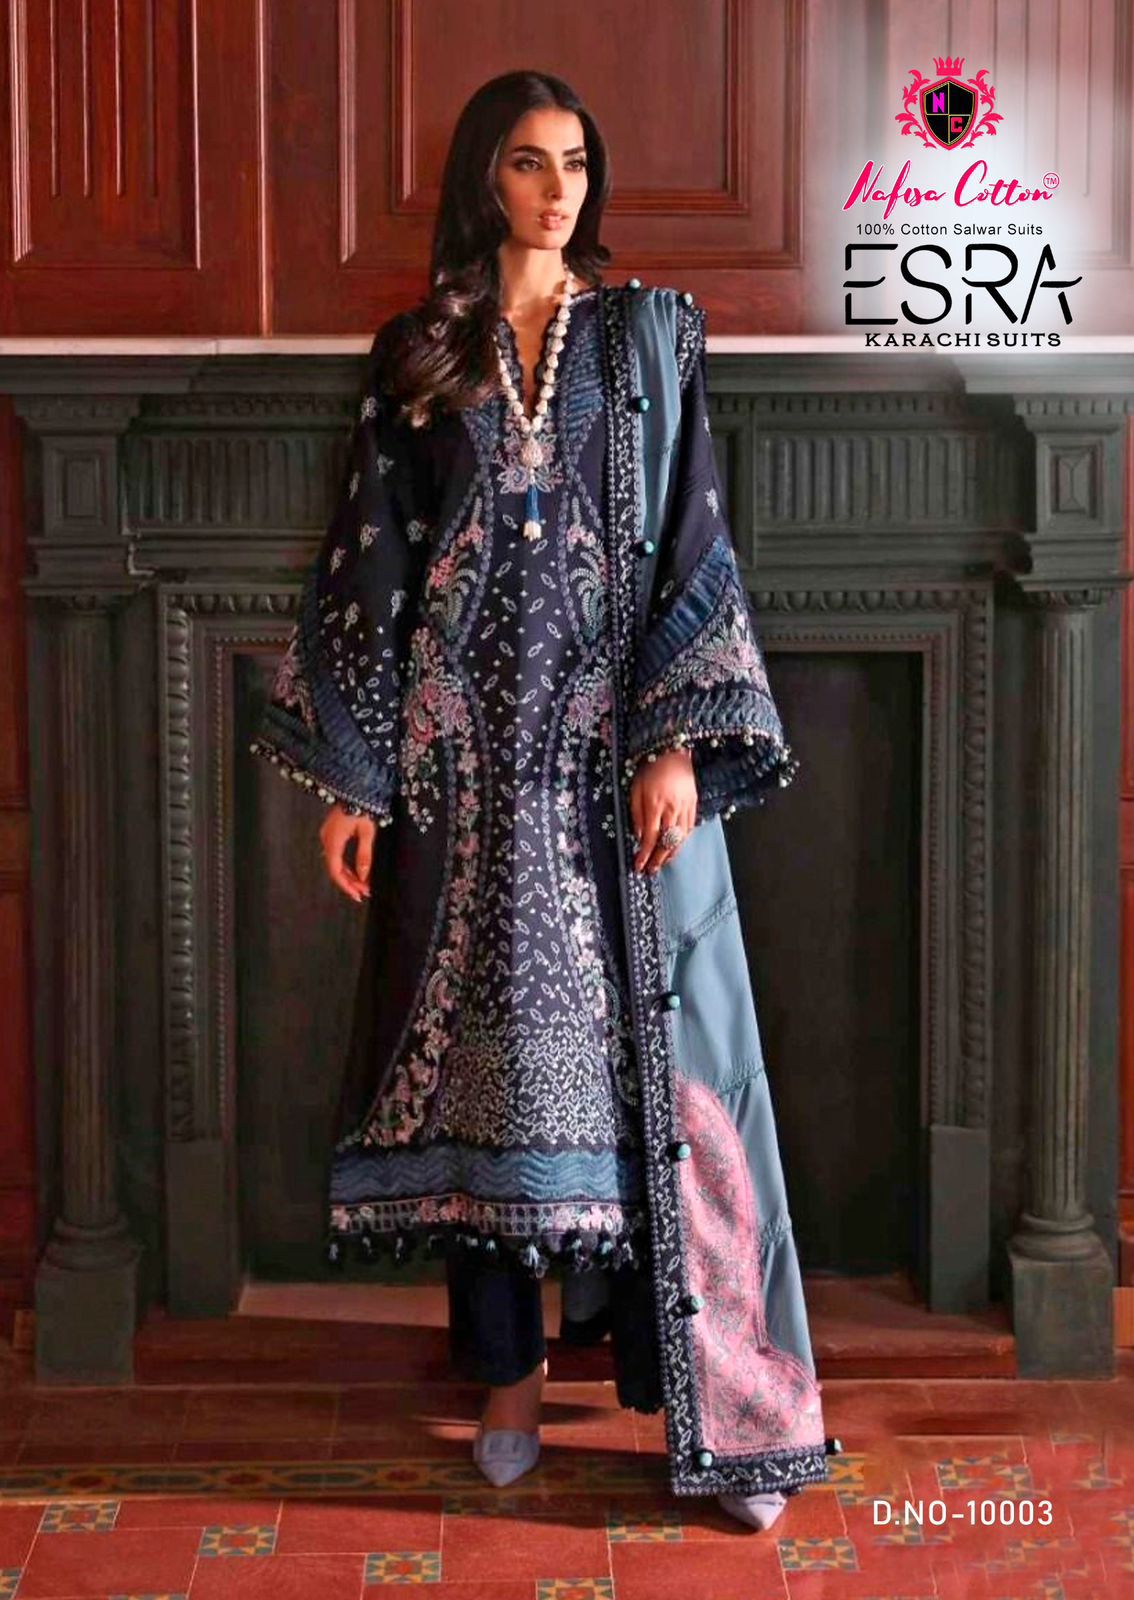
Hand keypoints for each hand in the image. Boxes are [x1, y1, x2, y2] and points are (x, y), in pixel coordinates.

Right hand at [320, 803, 375, 903]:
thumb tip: (363, 876)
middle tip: (364, 893)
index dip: (346, 886)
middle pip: (335, 869)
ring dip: (349, 875)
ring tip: (363, 886)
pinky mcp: (332, 832)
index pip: (336, 871)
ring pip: (336, 862)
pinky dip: (346, 865)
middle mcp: (327, 839)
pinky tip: (356, 872)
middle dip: (350, 883)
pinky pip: (336, 854)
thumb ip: (364, 856)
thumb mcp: (367, 832)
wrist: (356, 787)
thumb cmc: (362, 805)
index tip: (358, 895)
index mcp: (333, 840)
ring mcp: (328, 835)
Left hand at [629, 746, 696, 874]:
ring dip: (672, 853)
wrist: (672, 750)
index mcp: (655, 804)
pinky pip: (689, 827)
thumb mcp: (635, 789)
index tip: (638, 866)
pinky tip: (676, 846)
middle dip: (658, 859)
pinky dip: (683, 840)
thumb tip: (638, 836)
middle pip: (667, 841)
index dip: (644, 854)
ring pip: (681, 837)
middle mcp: (672, 808)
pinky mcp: (694, 804)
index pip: (649, 837)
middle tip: (651, 871)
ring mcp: (685, 807)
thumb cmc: (649, 769)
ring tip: (663, 863)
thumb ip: (636, 814)